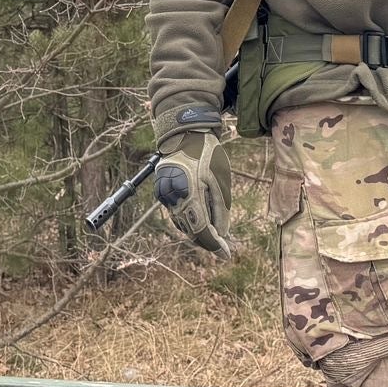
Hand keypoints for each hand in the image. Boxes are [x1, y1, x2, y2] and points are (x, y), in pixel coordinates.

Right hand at [154, 115, 231, 255]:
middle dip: (207, 239)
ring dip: (196, 230)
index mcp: (189, 193)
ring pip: (181, 223)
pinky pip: (175, 212)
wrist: (186, 133)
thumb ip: (221, 210)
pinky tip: (199, 218)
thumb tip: (221, 235)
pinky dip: (187, 219)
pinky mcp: (161, 190)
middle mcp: (173, 197)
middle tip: (222, 245)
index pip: (202, 230)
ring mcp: (164, 194)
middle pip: (190, 230)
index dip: (214, 245)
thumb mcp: (221, 181)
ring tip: (213, 232)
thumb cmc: (208, 155)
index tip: (226, 254)